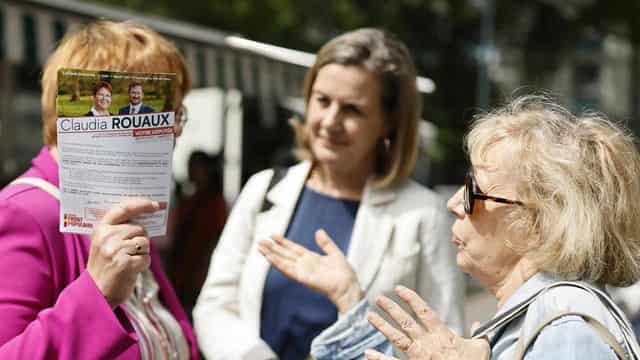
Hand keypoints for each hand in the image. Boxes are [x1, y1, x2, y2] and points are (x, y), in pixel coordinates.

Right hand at [87, 198, 159, 307]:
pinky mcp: (125, 263)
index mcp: (101, 229)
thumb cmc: (106, 266)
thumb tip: (147, 216)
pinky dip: (142, 265)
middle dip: (140, 240)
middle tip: (128, 253)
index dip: (141, 204)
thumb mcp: (105, 243)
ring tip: (127, 262)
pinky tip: (130, 270)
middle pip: (140, 228)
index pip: (124, 209)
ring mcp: (116, 250)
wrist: (96, 294)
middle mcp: (107, 237)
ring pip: (145, 242)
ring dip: (142, 253)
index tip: (155, 205)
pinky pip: (146, 258)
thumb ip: (120, 229)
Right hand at [258, 229, 362, 312]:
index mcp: (311, 258)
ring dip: (271, 255)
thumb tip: (318, 231)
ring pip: (283, 261)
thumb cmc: (344, 273)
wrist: (347, 285)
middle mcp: (304, 264)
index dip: (283, 242)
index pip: (293, 248)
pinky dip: (278, 263)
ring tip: (260, 248)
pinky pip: (287, 269)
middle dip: (272, 248)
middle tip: (260, 241)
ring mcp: (302, 271)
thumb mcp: (334, 253)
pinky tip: (269, 257)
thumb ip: (326, 243)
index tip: (273, 235)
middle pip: (285, 254)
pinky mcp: (302, 277)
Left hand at [366, 286, 489, 359]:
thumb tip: (478, 324)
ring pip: (396, 338)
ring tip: (370, 316)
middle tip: (378, 298)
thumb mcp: (480, 348)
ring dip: (382, 326)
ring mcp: (418, 356)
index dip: (410, 298)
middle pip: (405, 321)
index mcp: (441, 334)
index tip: (398, 288)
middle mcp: (427, 342)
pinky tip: (368, 352)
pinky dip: (379, 359)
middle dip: (391, 308)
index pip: (423, 311)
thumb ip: (478, 334)